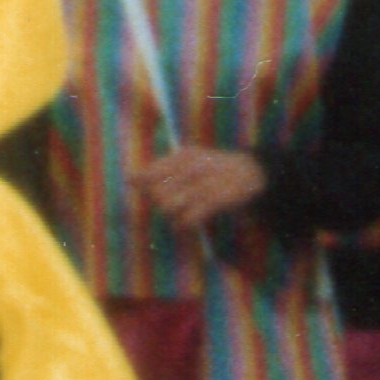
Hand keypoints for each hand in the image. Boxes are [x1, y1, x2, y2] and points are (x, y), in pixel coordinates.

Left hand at [144, 142, 269, 230]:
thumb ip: (160, 168)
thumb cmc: (212, 166)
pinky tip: (188, 221)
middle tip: (174, 200)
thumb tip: (129, 178)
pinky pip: (189, 218)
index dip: (144, 184)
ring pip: (170, 207)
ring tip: (181, 212)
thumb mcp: (189, 159)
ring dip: (172, 214)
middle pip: (158, 194)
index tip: (144, 187)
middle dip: (160, 202)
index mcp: (184, 156)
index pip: (152, 173)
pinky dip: (185, 223)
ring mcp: (205, 184)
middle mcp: (193, 168)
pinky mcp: (216, 200)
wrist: (250, 172)